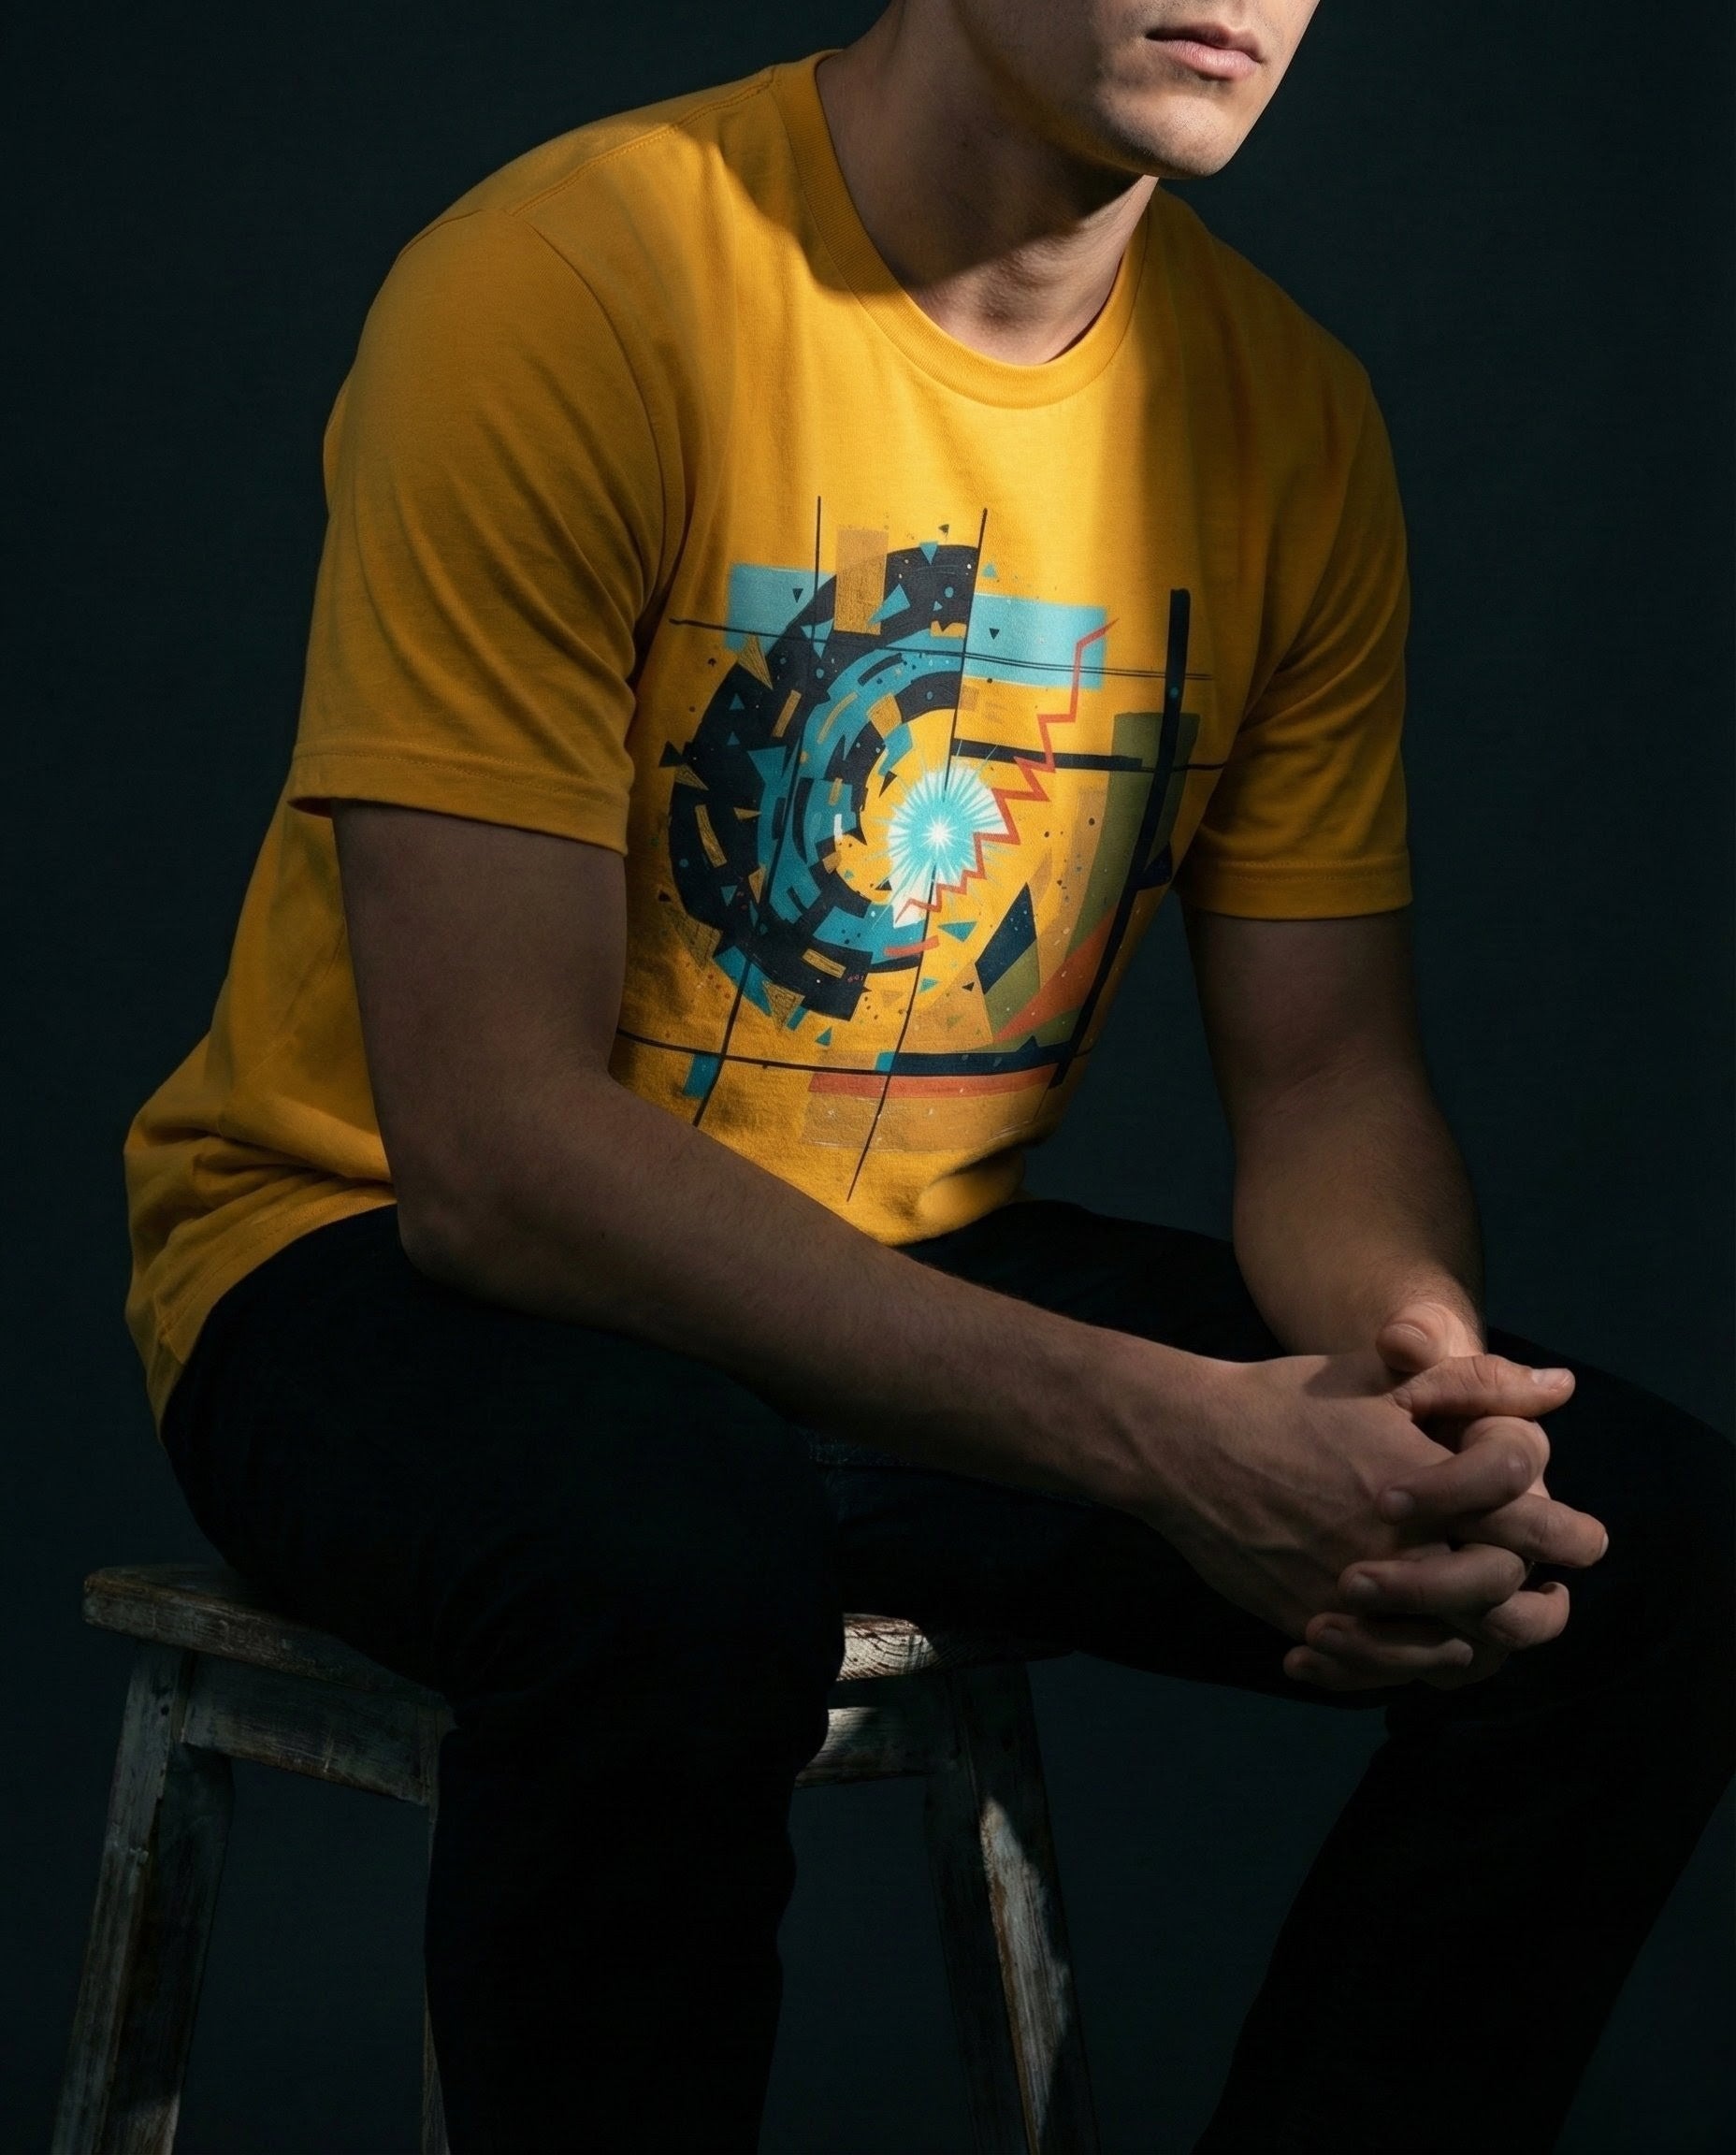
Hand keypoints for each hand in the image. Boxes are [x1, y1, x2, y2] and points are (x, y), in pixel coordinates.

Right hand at [1123, 1330, 1607, 1691]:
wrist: (1187, 1444)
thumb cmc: (1289, 1400)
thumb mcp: (1380, 1377)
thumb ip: (1476, 1384)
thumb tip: (1559, 1386)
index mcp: (1433, 1482)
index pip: (1537, 1527)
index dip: (1569, 1538)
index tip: (1576, 1542)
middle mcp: (1404, 1547)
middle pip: (1504, 1604)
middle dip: (1539, 1606)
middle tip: (1545, 1597)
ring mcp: (1358, 1596)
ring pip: (1452, 1652)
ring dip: (1480, 1643)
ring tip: (1485, 1628)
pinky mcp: (1315, 1624)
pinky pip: (1381, 1671)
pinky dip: (1404, 1667)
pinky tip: (1411, 1647)